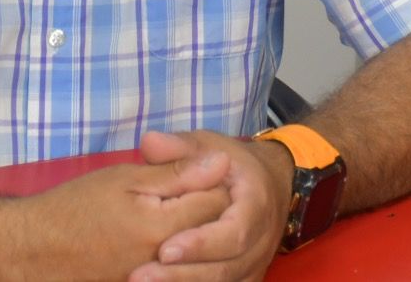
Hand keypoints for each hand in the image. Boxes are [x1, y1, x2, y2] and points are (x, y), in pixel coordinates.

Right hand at [0, 154, 231, 281]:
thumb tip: (223, 161)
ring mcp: (151, 280)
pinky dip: (176, 256)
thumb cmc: (73, 208)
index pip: (218, 201)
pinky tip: (162, 241)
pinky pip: (174, 271)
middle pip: (213, 230)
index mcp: (161, 228)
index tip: (198, 169)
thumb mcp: (123, 180)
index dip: (214, 179)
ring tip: (173, 216)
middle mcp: (163, 261)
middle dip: (209, 206)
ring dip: (194, 231)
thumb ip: (176, 173)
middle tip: (189, 192)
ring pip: (197, 254)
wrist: (29, 252)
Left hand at [127, 129, 290, 281]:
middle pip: (226, 268)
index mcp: (256, 204)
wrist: (271, 183)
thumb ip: (180, 147)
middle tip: (139, 276)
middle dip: (182, 275)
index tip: (164, 249)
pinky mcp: (247, 278)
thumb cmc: (233, 165)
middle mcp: (262, 240)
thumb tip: (148, 142)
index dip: (201, 244)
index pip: (234, 232)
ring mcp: (256, 263)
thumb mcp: (210, 146)